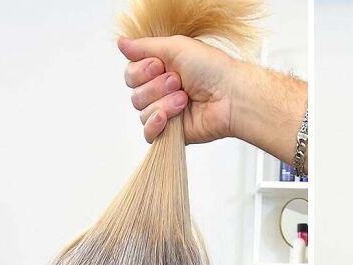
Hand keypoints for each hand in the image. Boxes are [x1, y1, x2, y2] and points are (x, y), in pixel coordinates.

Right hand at [118, 35, 238, 143]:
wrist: (230, 97)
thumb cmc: (212, 70)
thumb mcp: (175, 47)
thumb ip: (144, 47)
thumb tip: (121, 43)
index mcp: (161, 70)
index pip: (131, 74)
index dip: (142, 71)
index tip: (160, 65)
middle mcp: (162, 92)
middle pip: (135, 94)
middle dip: (156, 87)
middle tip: (179, 83)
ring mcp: (167, 113)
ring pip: (143, 112)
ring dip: (164, 103)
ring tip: (185, 99)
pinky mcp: (173, 132)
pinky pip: (149, 133)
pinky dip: (155, 124)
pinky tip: (167, 118)